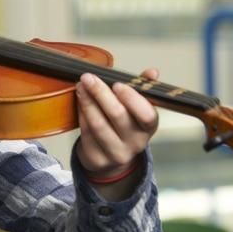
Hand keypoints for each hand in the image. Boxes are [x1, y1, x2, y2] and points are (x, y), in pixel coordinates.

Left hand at [75, 69, 158, 196]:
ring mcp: (117, 153)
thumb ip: (142, 88)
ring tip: (80, 87)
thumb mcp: (136, 108)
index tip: (117, 84)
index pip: (147, 115)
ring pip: (98, 125)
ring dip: (87, 102)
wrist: (111, 157)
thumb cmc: (123, 126)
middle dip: (100, 93)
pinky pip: (86, 133)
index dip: (132, 99)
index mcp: (148, 127)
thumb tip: (152, 72)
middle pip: (118, 115)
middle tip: (88, 78)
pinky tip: (79, 102)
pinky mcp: (97, 159)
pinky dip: (81, 114)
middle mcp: (136, 143)